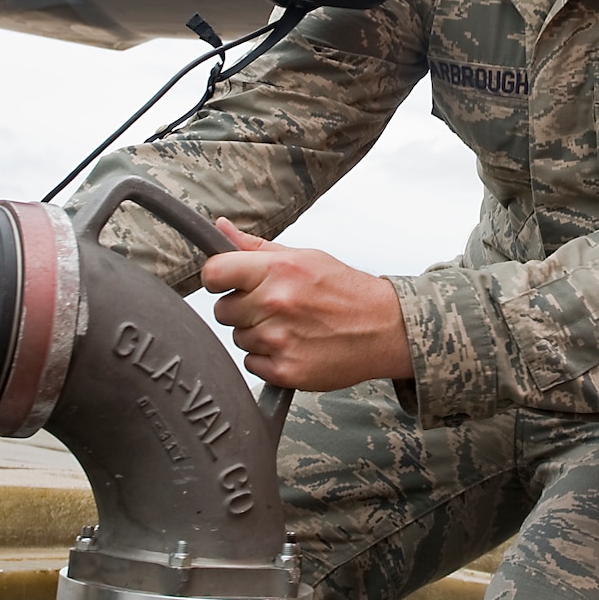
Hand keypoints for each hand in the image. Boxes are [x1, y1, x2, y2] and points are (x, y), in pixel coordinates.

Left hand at [201, 219, 412, 391]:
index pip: (213, 273)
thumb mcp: (305, 257)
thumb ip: (256, 246)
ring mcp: (280, 340)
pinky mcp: (286, 371)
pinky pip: (252, 364)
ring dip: (257, 335)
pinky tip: (294, 347)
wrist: (385, 329)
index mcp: (278, 269)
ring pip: (238, 338)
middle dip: (241, 309)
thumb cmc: (346, 291)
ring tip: (290, 328)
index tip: (228, 283)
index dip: (217, 279)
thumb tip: (219, 228)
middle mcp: (276, 303)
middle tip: (272, 308)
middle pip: (222, 311)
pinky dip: (268, 359)